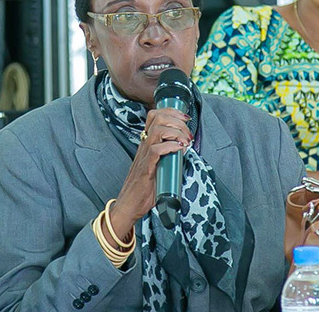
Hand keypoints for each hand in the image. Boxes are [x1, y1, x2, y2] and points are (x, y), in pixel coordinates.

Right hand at [107, 108, 191, 240]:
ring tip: (186, 142)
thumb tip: (186, 148)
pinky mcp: (145, 168)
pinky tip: (179, 150)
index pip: (155, 116)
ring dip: (176, 132)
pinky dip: (170, 146)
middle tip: (188, 133)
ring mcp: (143, 156)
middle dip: (177, 120)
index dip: (172, 111)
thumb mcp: (159, 165)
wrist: (129, 206)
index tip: (186, 118)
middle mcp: (144, 145)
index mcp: (147, 142)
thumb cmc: (145, 187)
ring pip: (157, 130)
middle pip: (157, 118)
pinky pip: (155, 150)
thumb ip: (169, 155)